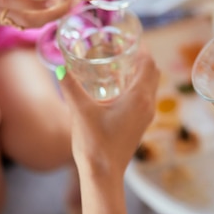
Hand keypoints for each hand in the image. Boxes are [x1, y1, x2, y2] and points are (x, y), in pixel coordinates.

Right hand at [58, 49, 159, 174]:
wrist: (104, 175)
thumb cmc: (95, 144)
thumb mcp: (80, 111)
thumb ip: (70, 87)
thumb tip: (60, 66)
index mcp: (138, 97)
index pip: (149, 64)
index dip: (143, 48)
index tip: (130, 38)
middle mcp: (147, 105)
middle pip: (153, 72)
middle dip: (142, 58)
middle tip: (123, 48)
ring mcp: (146, 116)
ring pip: (150, 86)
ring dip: (140, 72)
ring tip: (119, 64)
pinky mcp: (140, 125)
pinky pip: (144, 98)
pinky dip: (137, 86)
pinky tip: (117, 88)